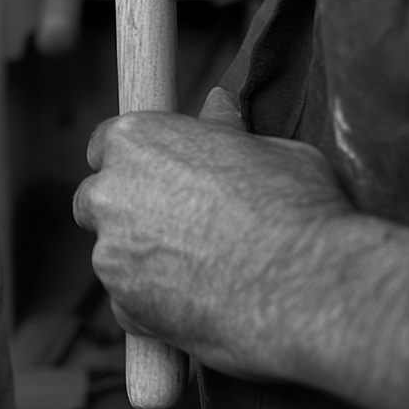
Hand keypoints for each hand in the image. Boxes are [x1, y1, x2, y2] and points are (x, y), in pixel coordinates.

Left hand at [73, 87, 352, 379]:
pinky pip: (129, 304)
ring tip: (204, 272)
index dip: (133, 163)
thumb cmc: (297, 207)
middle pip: (96, 200)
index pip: (105, 145)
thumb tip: (217, 102)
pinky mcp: (124, 306)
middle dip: (125, 213)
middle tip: (177, 228)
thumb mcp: (269, 148)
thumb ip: (225, 128)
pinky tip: (200, 304)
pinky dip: (154, 307)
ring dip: (143, 263)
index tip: (157, 177)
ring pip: (114, 255)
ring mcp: (111, 252)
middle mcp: (109, 192)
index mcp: (135, 140)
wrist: (312, 290)